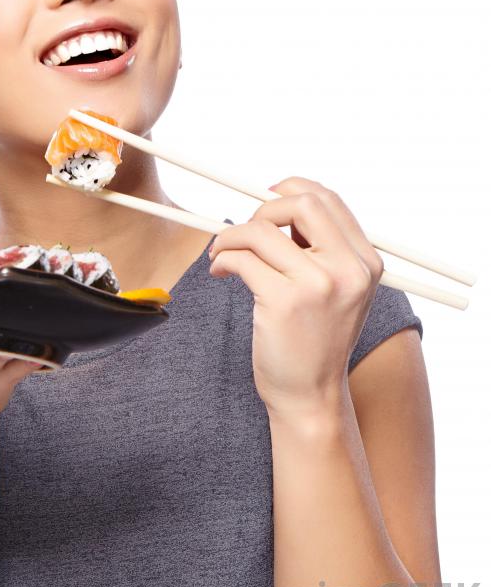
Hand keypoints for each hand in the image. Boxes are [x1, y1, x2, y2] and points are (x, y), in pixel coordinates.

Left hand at [207, 176, 384, 417]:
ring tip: (220, 254)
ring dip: (229, 236)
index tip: (265, 203)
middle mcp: (349, 269)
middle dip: (262, 208)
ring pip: (261, 229)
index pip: (329, 200)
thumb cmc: (313, 340)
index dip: (290, 190)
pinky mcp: (284, 302)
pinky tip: (219, 272)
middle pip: (302, 203)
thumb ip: (319, 249)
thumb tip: (275, 203)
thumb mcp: (335, 290)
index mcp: (366, 262)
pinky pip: (241, 258)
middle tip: (244, 232)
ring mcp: (318, 285)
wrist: (311, 396)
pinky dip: (222, 258)